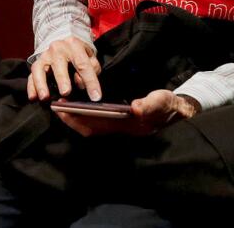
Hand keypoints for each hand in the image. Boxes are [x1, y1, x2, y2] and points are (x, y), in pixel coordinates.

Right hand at [27, 37, 101, 101]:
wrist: (64, 41)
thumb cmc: (80, 53)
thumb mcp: (91, 57)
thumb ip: (91, 69)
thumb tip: (81, 83)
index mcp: (74, 45)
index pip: (83, 64)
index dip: (90, 81)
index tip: (95, 97)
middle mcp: (57, 48)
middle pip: (59, 64)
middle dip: (62, 79)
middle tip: (66, 93)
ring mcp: (45, 55)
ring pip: (40, 68)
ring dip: (41, 83)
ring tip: (45, 97)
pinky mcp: (37, 63)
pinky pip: (32, 75)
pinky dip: (31, 87)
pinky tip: (33, 97)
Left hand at [53, 89, 198, 136]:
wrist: (178, 114)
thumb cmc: (169, 107)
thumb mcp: (162, 102)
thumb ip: (150, 104)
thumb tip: (135, 108)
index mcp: (128, 127)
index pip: (97, 127)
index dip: (78, 120)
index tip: (63, 110)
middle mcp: (121, 131)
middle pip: (90, 128)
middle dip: (72, 119)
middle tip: (55, 106)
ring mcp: (120, 129)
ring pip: (92, 127)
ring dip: (76, 118)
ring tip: (62, 105)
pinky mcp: (120, 124)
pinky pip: (97, 123)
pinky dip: (85, 117)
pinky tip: (77, 107)